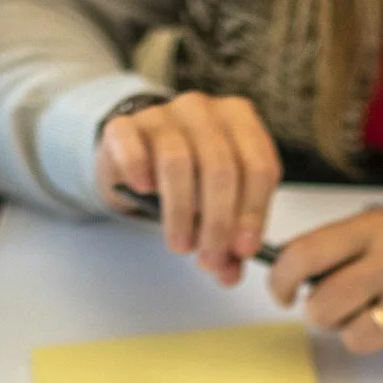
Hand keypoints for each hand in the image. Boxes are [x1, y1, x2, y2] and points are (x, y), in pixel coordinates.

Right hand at [94, 92, 283, 286]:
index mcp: (239, 120)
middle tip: (210, 259)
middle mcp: (203, 110)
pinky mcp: (123, 125)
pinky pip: (132, 146)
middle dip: (217, 223)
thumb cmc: (187, 178)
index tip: (244, 249)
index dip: (254, 213)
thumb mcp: (216, 205)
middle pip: (220, 168)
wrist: (136, 155)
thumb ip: (229, 238)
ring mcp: (162, 113)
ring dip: (181, 213)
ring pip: (178, 161)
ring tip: (181, 245)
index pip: (259, 166)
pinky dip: (139, 172)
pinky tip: (144, 192)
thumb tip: (229, 272)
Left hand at [266, 206, 382, 368]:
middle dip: (321, 315)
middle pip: (324, 308)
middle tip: (335, 309)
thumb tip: (293, 275)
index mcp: (375, 229)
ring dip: (361, 334)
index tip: (283, 292)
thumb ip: (341, 246)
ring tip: (382, 314)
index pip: (305, 254)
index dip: (281, 279)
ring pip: (356, 339)